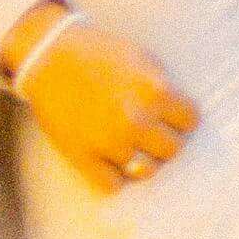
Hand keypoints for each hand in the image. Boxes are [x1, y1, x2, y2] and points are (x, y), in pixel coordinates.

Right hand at [13, 11, 195, 191]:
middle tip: (148, 132)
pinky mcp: (82, 155)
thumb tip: (186, 118)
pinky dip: (112, 176)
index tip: (168, 116)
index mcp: (157, 92)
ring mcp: (109, 141)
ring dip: (141, 160)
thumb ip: (167, 89)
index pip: (190, 122)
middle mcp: (137, 119)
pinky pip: (112, 185)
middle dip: (163, 140)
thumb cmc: (99, 54)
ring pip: (147, 170)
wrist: (47, 56)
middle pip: (173, 149)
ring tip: (130, 146)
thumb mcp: (144, 60)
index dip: (180, 119)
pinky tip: (108, 160)